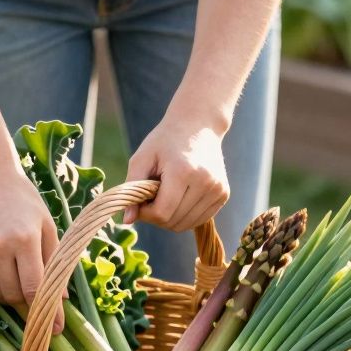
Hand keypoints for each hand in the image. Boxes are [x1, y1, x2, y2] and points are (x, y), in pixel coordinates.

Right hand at [0, 153, 61, 324]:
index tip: (55, 330)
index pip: (35, 288)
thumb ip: (55, 261)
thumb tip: (61, 299)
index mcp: (24, 238)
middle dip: (26, 302)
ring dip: (7, 294)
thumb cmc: (23, 199)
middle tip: (34, 295)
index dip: (46, 313)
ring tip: (16, 277)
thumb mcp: (47, 224)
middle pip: (12, 295)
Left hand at [123, 116, 229, 231]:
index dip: (145, 213)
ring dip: (170, 217)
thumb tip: (127, 221)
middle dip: (156, 216)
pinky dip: (184, 216)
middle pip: (173, 222)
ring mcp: (218, 189)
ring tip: (165, 195)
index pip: (161, 213)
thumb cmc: (165, 141)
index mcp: (183, 172)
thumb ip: (132, 188)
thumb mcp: (142, 158)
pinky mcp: (223, 194)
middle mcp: (205, 182)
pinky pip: (198, 220)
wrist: (198, 125)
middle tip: (151, 197)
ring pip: (185, 225)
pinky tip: (179, 197)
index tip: (140, 200)